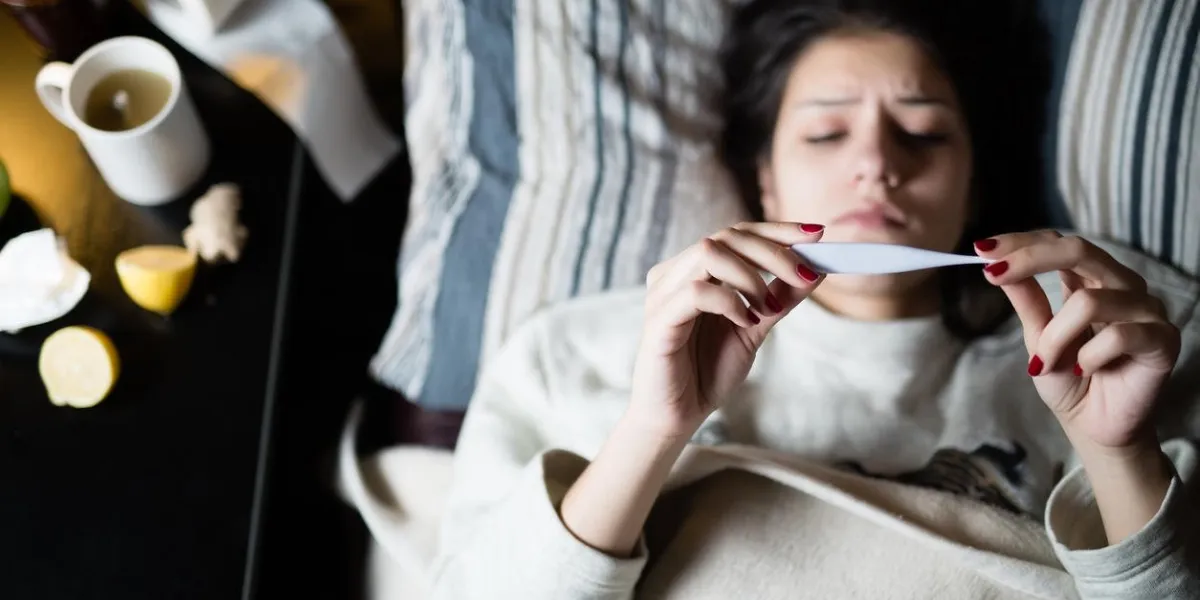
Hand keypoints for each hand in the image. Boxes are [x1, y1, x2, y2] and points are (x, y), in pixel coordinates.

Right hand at [628, 222, 824, 439]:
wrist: (678, 417)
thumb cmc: (708, 371)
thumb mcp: (756, 328)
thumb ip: (781, 297)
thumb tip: (818, 268)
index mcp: (694, 271)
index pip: (736, 234)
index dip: (777, 230)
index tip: (817, 236)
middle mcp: (674, 275)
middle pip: (726, 236)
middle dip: (773, 252)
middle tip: (805, 277)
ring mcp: (662, 294)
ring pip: (709, 252)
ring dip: (750, 276)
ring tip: (768, 308)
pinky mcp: (658, 320)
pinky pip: (696, 292)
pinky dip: (729, 301)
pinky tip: (745, 322)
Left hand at [975, 232, 1181, 450]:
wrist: (1093, 426)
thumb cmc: (1067, 379)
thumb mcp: (1037, 336)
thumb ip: (1025, 298)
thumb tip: (996, 262)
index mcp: (1091, 280)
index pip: (1059, 243)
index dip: (1021, 242)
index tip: (982, 249)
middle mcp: (1122, 286)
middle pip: (1080, 250)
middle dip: (1030, 259)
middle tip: (994, 275)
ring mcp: (1146, 310)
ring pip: (1089, 301)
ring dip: (1055, 337)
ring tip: (1048, 363)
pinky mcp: (1163, 340)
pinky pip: (1119, 336)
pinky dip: (1090, 357)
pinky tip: (1087, 370)